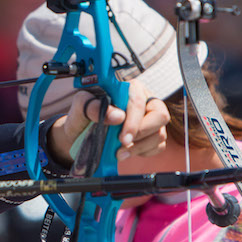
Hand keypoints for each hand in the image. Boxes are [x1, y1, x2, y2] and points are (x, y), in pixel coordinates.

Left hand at [46, 80, 168, 166]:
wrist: (81, 133)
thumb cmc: (84, 114)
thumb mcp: (81, 106)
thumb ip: (93, 107)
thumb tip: (117, 116)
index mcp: (130, 88)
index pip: (139, 102)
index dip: (133, 122)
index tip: (122, 139)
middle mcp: (146, 101)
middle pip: (160, 116)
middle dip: (141, 134)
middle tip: (122, 145)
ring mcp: (152, 119)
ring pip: (160, 134)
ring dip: (139, 147)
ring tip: (119, 153)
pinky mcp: (153, 134)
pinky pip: (159, 146)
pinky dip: (143, 152)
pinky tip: (127, 152)